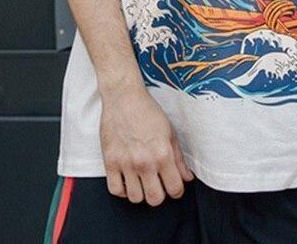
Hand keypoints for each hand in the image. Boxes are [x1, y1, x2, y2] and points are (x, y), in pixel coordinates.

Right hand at [100, 82, 194, 205]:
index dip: (177, 190)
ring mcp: (125, 163)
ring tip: (142, 181)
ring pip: (135, 198)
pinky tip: (127, 180)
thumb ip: (179, 158)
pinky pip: (115, 190)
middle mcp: (144, 161)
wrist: (124, 97)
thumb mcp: (170, 132)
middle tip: (158, 185)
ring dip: (140, 192)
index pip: (175, 188)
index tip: (174, 186)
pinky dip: (122, 189)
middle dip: (159, 195)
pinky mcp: (109, 162)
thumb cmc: (147, 111)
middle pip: (155, 199)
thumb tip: (187, 177)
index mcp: (163, 153)